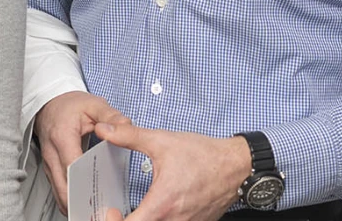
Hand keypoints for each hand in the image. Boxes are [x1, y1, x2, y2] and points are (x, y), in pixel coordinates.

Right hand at [35, 91, 129, 214]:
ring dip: (74, 204)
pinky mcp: (50, 169)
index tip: (100, 191)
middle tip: (99, 210)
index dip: (84, 181)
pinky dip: (70, 199)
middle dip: (80, 201)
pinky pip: (58, 190)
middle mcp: (52, 153)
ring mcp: (49, 163)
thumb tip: (126, 126)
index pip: (72, 165)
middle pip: (63, 186)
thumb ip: (111, 116)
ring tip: (94, 211)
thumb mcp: (93, 104)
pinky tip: (85, 202)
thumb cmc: (70, 105)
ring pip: (58, 192)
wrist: (48, 103)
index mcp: (62, 136)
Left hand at [95, 122, 252, 220]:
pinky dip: (158, 220)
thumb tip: (105, 129)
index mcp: (162, 204)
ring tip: (130, 211)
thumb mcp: (161, 141)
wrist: (236, 165)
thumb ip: (129, 137)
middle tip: (113, 211)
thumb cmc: (204, 155)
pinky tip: (154, 209)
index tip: (108, 210)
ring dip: (142, 220)